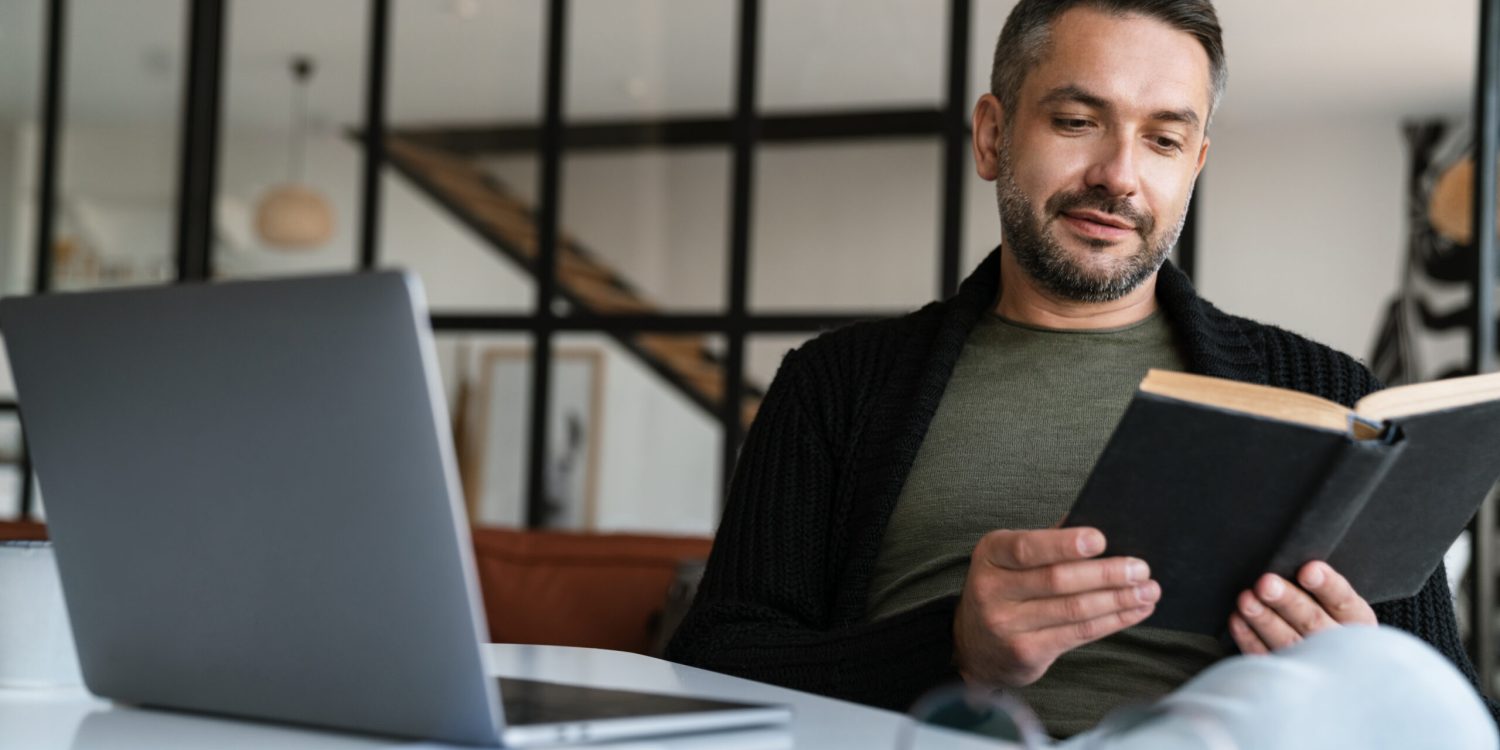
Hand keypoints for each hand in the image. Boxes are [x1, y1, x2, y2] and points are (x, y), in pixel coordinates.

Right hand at [954, 527, 1158, 687]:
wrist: (974, 646)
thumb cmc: (1005, 589)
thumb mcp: (1010, 559)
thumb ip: (1046, 541)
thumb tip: (1097, 518)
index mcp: (990, 554)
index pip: (1027, 548)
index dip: (1065, 544)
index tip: (1101, 539)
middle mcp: (992, 590)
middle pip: (1057, 580)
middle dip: (1105, 574)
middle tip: (1141, 569)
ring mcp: (1006, 625)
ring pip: (1074, 610)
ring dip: (1118, 600)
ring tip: (1148, 591)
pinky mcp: (1025, 653)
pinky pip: (1079, 634)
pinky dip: (1112, 621)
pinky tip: (1134, 611)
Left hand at [1228, 560, 1377, 654]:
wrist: (1339, 667)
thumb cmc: (1333, 616)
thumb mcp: (1340, 601)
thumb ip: (1323, 584)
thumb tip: (1297, 559)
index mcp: (1357, 621)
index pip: (1344, 601)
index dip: (1327, 586)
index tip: (1308, 570)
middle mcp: (1337, 644)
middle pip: (1312, 621)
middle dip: (1288, 601)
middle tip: (1266, 583)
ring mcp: (1312, 663)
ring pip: (1287, 641)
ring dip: (1264, 620)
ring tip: (1246, 600)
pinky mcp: (1287, 674)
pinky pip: (1266, 658)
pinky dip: (1249, 639)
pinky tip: (1237, 621)